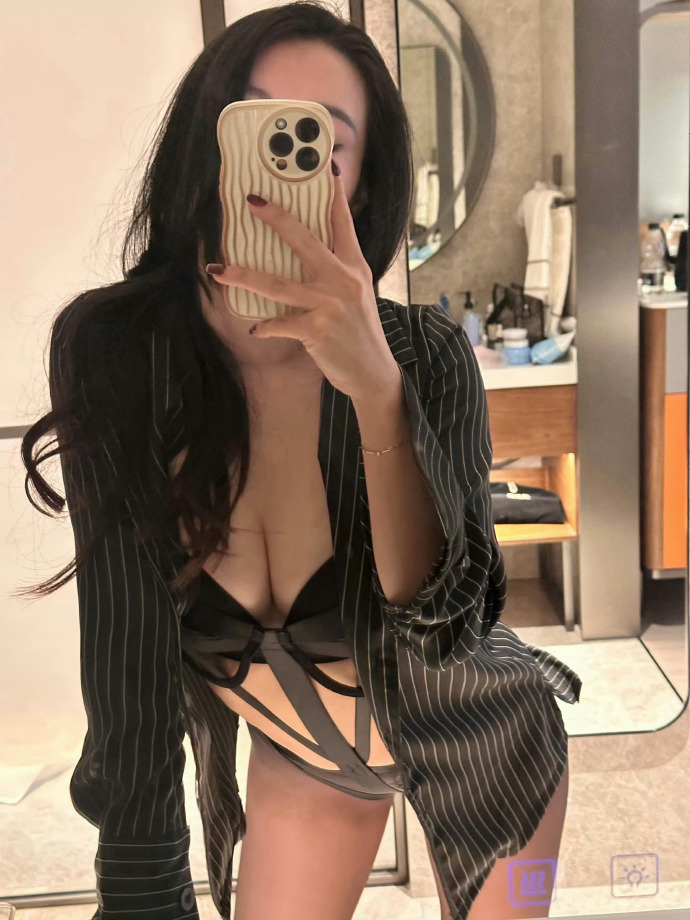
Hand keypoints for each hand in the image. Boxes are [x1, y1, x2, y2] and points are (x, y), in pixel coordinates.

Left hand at [205, 165, 399, 401]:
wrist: (372, 372)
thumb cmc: (360, 331)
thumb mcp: (357, 293)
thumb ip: (337, 270)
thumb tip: (307, 250)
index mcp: (354, 266)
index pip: (341, 222)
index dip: (332, 193)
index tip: (323, 167)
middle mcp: (343, 280)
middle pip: (304, 240)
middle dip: (277, 218)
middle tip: (252, 201)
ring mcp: (329, 305)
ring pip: (278, 284)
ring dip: (244, 276)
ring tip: (218, 269)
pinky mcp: (316, 330)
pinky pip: (280, 324)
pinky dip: (264, 326)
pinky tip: (253, 328)